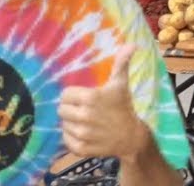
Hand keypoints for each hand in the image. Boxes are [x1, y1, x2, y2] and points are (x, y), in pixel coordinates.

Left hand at [58, 44, 147, 160]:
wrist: (131, 137)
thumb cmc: (124, 107)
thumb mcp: (121, 84)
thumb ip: (121, 64)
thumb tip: (131, 44)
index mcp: (91, 98)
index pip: (65, 95)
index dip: (72, 96)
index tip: (83, 98)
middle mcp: (84, 116)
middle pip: (61, 110)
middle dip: (71, 109)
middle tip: (83, 110)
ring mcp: (82, 133)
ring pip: (63, 124)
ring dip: (72, 122)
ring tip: (85, 121)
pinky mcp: (80, 148)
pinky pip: (65, 139)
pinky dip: (72, 137)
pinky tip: (84, 133)